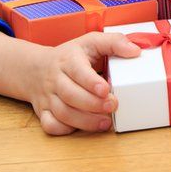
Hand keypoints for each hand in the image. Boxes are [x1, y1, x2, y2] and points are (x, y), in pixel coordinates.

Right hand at [26, 32, 140, 134]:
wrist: (35, 68)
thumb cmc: (71, 56)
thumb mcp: (91, 42)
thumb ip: (114, 42)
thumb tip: (135, 50)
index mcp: (68, 60)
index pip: (77, 71)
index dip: (91, 82)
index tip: (105, 90)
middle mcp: (56, 79)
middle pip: (70, 95)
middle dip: (93, 104)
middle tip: (113, 106)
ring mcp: (48, 97)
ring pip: (62, 113)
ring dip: (84, 121)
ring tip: (105, 123)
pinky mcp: (43, 112)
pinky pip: (50, 125)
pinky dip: (64, 130)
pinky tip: (82, 127)